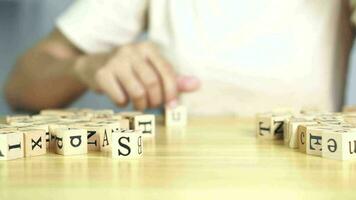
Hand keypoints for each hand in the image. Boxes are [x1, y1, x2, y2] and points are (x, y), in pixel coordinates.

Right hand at [73, 41, 199, 109]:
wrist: (93, 66)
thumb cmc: (129, 71)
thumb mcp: (151, 70)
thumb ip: (173, 79)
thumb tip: (197, 84)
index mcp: (148, 48)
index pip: (167, 72)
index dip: (172, 93)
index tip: (172, 106)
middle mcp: (132, 50)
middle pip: (153, 83)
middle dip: (156, 100)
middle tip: (152, 105)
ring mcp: (116, 61)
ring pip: (138, 92)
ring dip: (141, 104)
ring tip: (139, 104)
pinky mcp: (102, 74)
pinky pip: (120, 98)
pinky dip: (124, 104)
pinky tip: (122, 99)